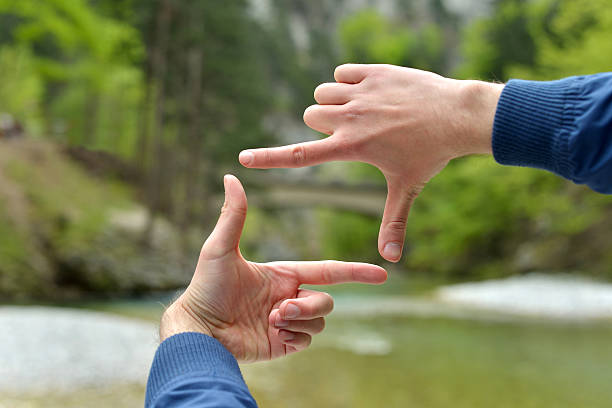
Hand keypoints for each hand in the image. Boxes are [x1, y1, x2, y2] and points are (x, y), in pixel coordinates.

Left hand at [160, 175, 386, 361]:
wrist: (198, 330)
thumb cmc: (206, 287)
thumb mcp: (220, 248)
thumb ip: (234, 215)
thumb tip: (231, 177)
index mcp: (283, 274)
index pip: (328, 271)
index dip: (356, 272)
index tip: (382, 273)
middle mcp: (289, 296)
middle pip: (327, 300)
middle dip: (309, 304)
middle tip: (279, 310)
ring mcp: (287, 321)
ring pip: (319, 321)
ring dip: (298, 320)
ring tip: (270, 321)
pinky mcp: (283, 344)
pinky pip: (307, 340)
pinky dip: (294, 337)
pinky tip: (272, 335)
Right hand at [239, 64, 503, 261]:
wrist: (457, 116)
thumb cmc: (431, 155)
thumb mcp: (407, 189)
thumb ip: (395, 223)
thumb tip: (391, 261)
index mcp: (351, 147)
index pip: (299, 155)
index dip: (268, 158)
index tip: (244, 158)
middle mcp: (350, 117)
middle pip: (309, 115)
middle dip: (321, 125)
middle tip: (349, 132)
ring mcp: (361, 92)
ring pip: (322, 92)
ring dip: (333, 102)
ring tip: (360, 112)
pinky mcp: (373, 72)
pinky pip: (341, 73)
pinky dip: (348, 82)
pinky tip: (370, 93)